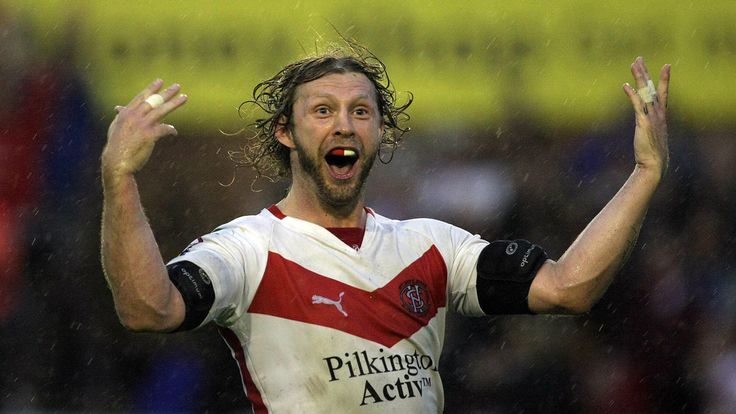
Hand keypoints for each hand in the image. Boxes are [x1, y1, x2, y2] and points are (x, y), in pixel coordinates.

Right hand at [101, 79, 187, 178]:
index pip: (141, 97)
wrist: (116, 162)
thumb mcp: (116, 128)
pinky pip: (164, 128)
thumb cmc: (116, 146)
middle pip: (154, 101)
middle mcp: (134, 116)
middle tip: (177, 86)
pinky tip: (174, 132)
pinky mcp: (149, 135)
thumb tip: (119, 108)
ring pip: (161, 111)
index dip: (151, 89)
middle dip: (166, 93)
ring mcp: (142, 125)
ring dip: (174, 103)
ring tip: (185, 97)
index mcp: (126, 113)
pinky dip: (170, 130)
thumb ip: (121, 116)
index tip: (160, 81)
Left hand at [623, 57, 669, 178]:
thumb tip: (647, 127)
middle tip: (639, 58)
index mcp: (661, 115)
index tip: (666, 65)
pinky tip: (625, 85)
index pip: (663, 92)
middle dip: (645, 72)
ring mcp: (652, 117)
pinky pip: (637, 105)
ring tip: (633, 64)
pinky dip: (632, 94)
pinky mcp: (643, 122)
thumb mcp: (653, 137)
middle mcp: (658, 113)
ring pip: (645, 92)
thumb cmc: (653, 153)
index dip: (664, 79)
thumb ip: (650, 128)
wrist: (655, 164)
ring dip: (639, 77)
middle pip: (652, 87)